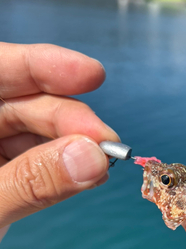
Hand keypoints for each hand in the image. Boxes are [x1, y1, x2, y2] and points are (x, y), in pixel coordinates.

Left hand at [0, 42, 118, 232]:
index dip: (38, 65)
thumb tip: (92, 157)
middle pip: (16, 102)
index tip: (89, 73)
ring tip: (100, 163)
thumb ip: (31, 183)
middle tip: (107, 144)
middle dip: (67, 119)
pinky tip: (84, 172)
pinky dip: (61, 167)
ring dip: (71, 145)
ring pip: (29, 132)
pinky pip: (32, 161)